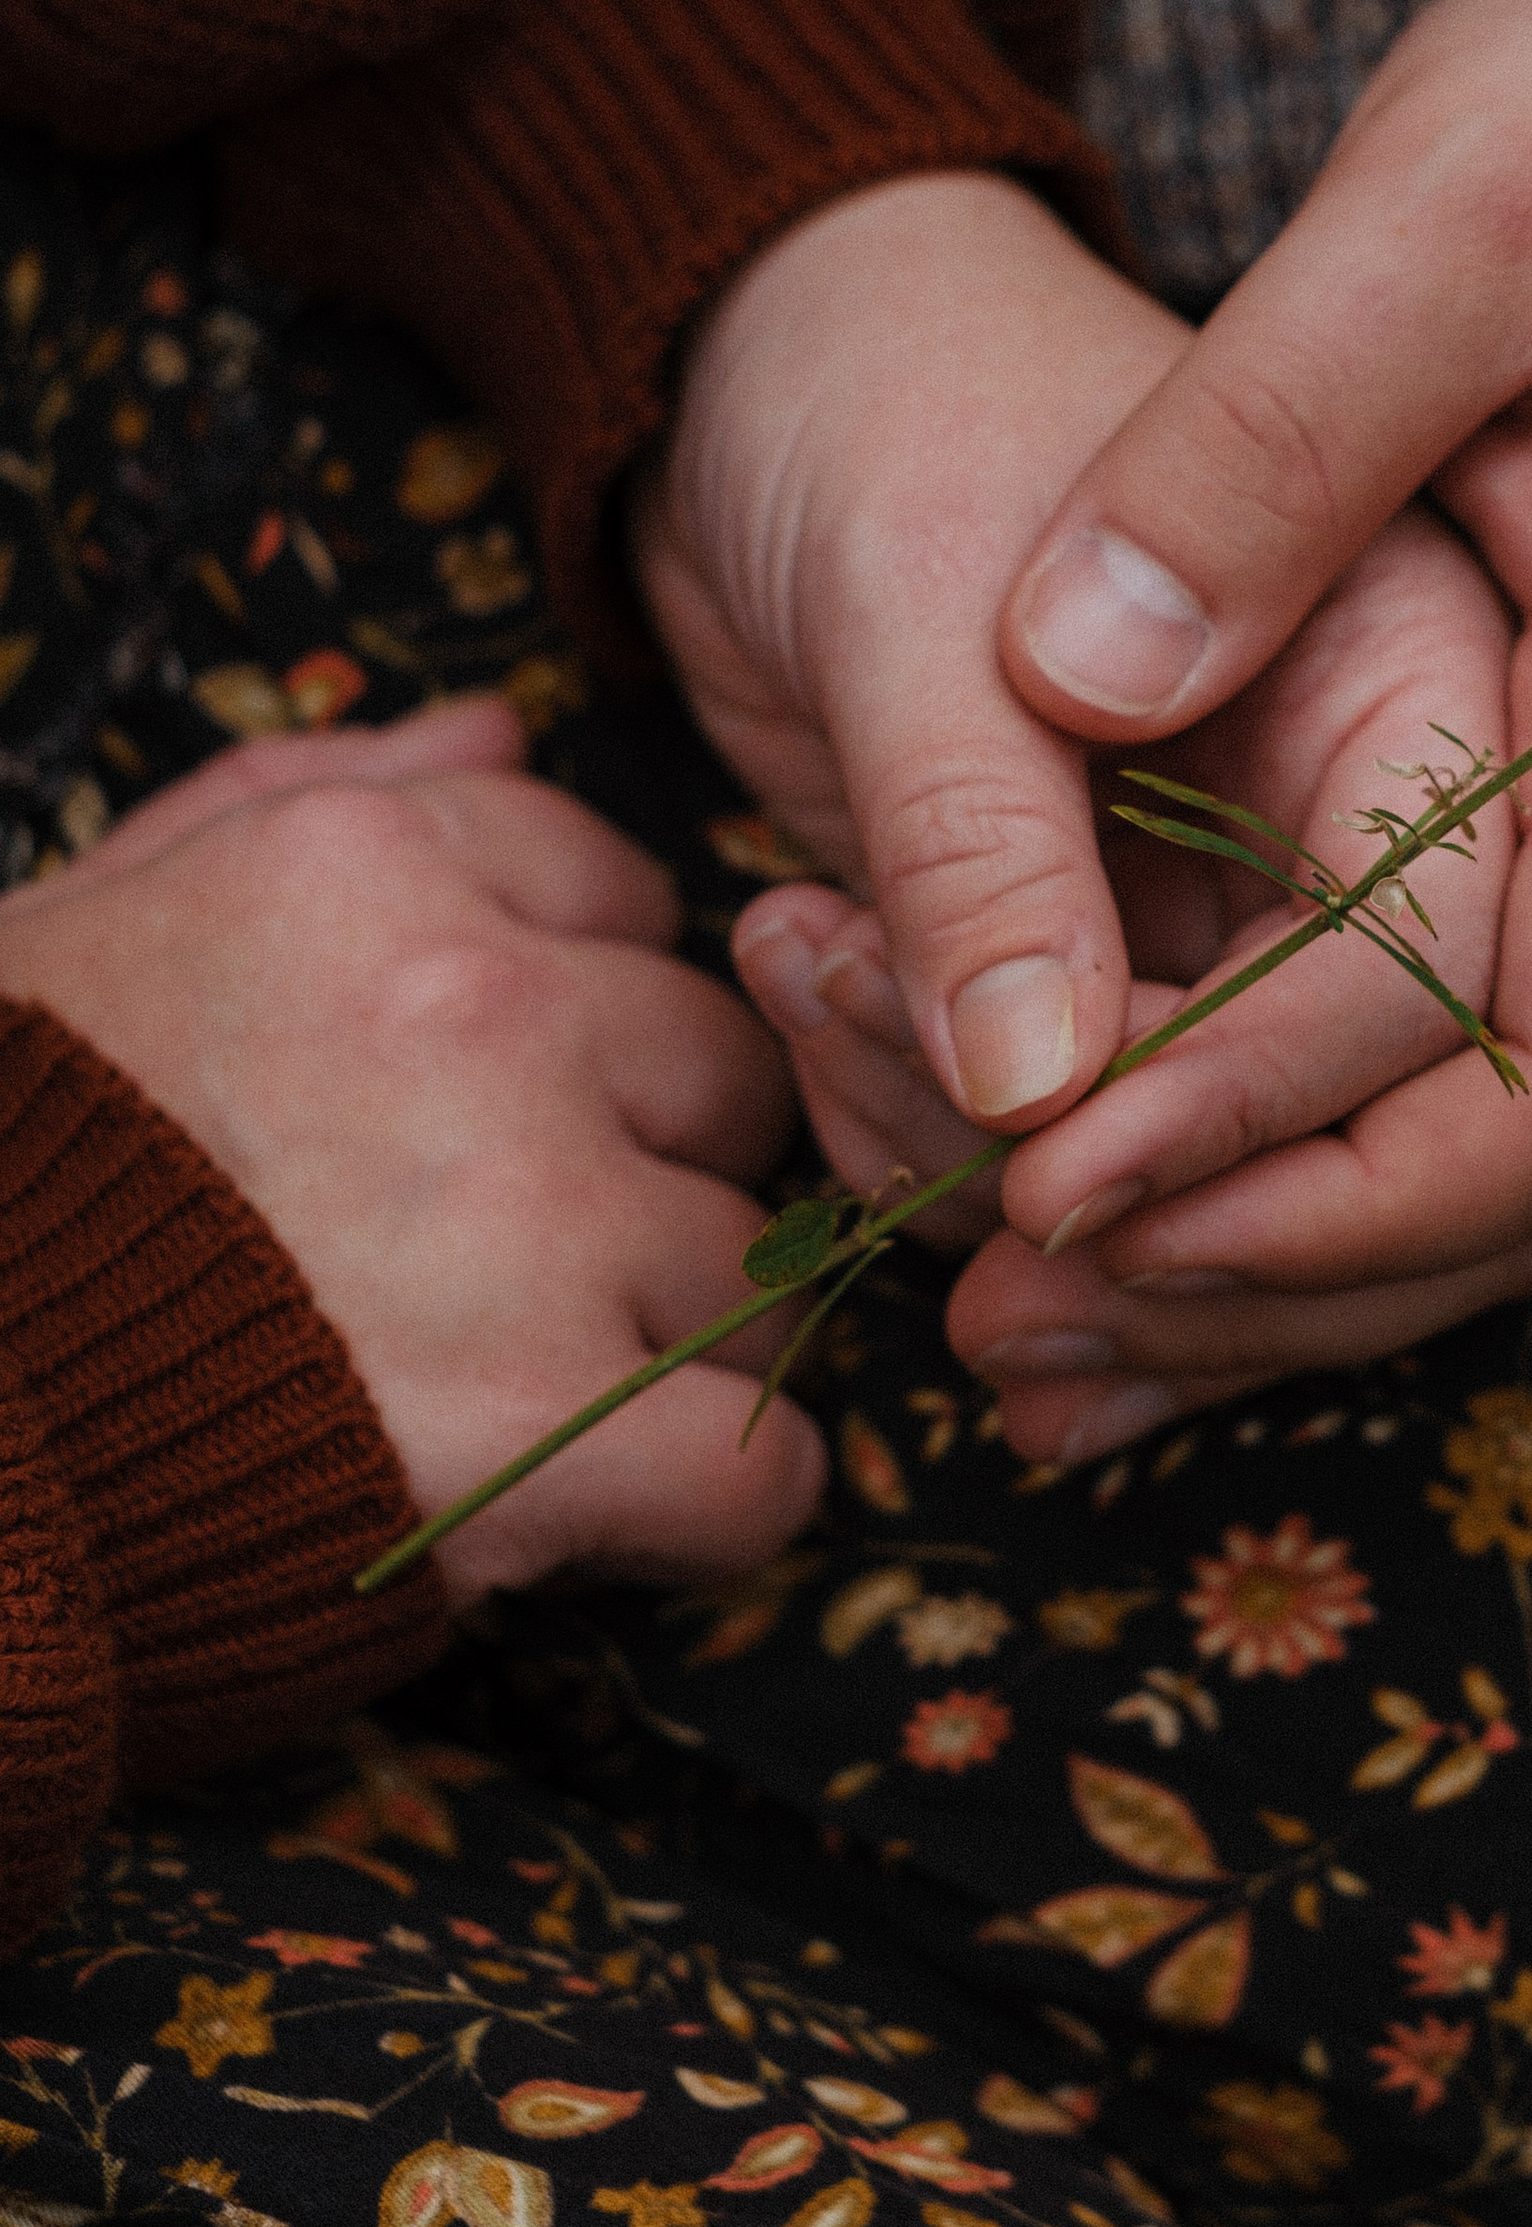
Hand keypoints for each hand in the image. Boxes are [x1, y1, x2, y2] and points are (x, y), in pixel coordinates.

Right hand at [0, 701, 819, 1599]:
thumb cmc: (0, 1168)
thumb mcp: (101, 919)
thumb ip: (308, 794)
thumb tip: (504, 723)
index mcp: (368, 873)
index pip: (619, 891)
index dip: (577, 1011)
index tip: (505, 1097)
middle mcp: (479, 1013)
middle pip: (717, 1071)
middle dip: (655, 1161)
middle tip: (538, 1255)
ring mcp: (534, 1217)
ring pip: (750, 1260)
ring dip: (676, 1335)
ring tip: (543, 1389)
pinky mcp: (557, 1425)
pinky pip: (760, 1458)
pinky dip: (720, 1499)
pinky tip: (622, 1503)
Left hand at [635, 174, 1515, 1331]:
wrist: (842, 290)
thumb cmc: (947, 317)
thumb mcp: (993, 471)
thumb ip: (1013, 771)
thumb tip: (1028, 1068)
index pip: (1530, 1010)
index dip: (1305, 1135)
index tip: (1055, 1183)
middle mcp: (1521, 809)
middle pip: (1484, 1163)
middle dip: (1234, 1273)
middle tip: (993, 1322)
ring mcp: (1387, 906)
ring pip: (1367, 1184)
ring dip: (1144, 1265)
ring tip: (907, 1241)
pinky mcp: (1231, 965)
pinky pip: (1236, 1143)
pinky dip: (1078, 1196)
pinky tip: (907, 1175)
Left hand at [974, 0, 1531, 1439]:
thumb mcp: (1454, 196)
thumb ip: (1268, 436)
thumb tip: (1078, 670)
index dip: (1304, 1170)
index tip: (1057, 1182)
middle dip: (1265, 1281)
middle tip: (999, 1319)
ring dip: (1292, 1268)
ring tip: (1039, 1321)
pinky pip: (1522, 1074)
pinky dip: (1345, 1176)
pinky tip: (1172, 1215)